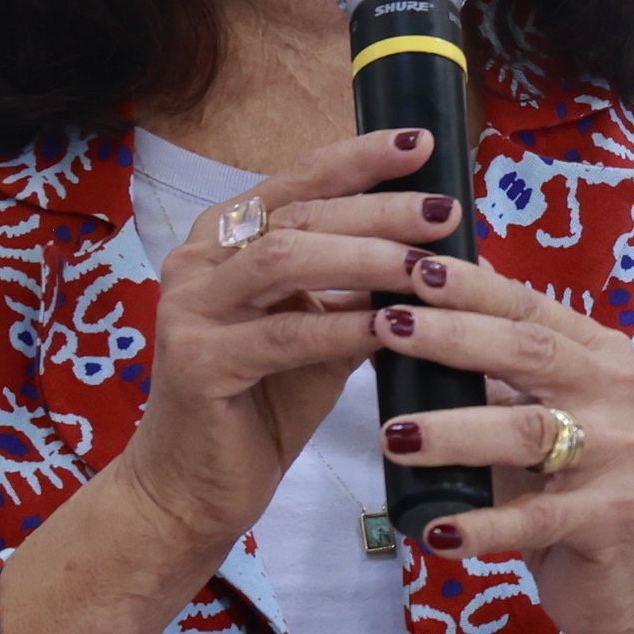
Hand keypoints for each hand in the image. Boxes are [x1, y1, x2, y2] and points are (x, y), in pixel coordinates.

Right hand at [99, 125, 457, 564]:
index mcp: (223, 239)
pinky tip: (390, 329)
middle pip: (298, 213)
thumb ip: (356, 292)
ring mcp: (190, 308)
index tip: (420, 143)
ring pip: (286, 259)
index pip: (297, 179)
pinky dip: (341, 325)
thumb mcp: (319, 336)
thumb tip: (432, 253)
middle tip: (443, 210)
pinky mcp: (197, 361)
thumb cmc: (260, 407)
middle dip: (377, 208)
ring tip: (424, 265)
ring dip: (363, 258)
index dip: (359, 158)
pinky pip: (284, 333)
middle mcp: (197, 260)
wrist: (192, 489)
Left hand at [371, 254, 633, 633]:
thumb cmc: (571, 485)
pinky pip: (534, 519)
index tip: (412, 268)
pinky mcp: (613, 519)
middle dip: (453, 337)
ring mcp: (622, 456)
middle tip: (386, 327)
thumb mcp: (541, 416)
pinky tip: (434, 530)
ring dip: (454, 431)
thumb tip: (410, 313)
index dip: (471, 287)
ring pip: (528, 432)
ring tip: (392, 435)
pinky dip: (480, 526)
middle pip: (530, 352)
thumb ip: (495, 374)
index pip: (529, 307)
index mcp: (600, 355)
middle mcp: (619, 393)